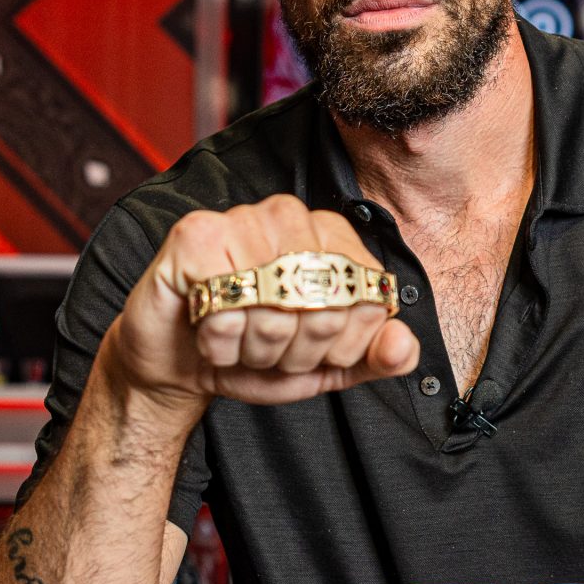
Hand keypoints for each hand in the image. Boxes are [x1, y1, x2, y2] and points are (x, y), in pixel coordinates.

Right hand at [103, 195, 420, 418]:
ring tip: (236, 338)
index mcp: (333, 237)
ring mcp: (241, 219)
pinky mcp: (195, 236)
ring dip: (253, 347)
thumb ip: (374, 356)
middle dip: (295, 352)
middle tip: (266, 348)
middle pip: (325, 307)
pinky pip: (228, 309)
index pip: (369, 303)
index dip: (339, 347)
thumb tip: (404, 346)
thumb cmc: (251, 353)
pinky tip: (208, 330)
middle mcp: (290, 217)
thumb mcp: (326, 366)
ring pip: (275, 308)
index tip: (310, 349)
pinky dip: (219, 340)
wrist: (179, 362)